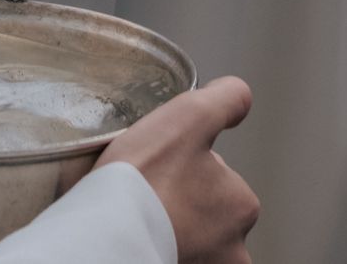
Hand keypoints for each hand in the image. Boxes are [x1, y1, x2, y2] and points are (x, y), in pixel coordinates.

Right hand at [97, 76, 258, 263]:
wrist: (103, 235)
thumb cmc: (147, 176)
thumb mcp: (191, 115)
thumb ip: (226, 99)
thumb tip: (241, 98)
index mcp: (243, 207)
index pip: (216, 175)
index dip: (185, 165)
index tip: (160, 167)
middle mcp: (233, 252)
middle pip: (204, 213)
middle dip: (180, 203)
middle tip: (145, 194)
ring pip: (187, 240)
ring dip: (167, 229)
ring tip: (136, 217)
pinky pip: (167, 257)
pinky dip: (152, 247)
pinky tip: (133, 235)